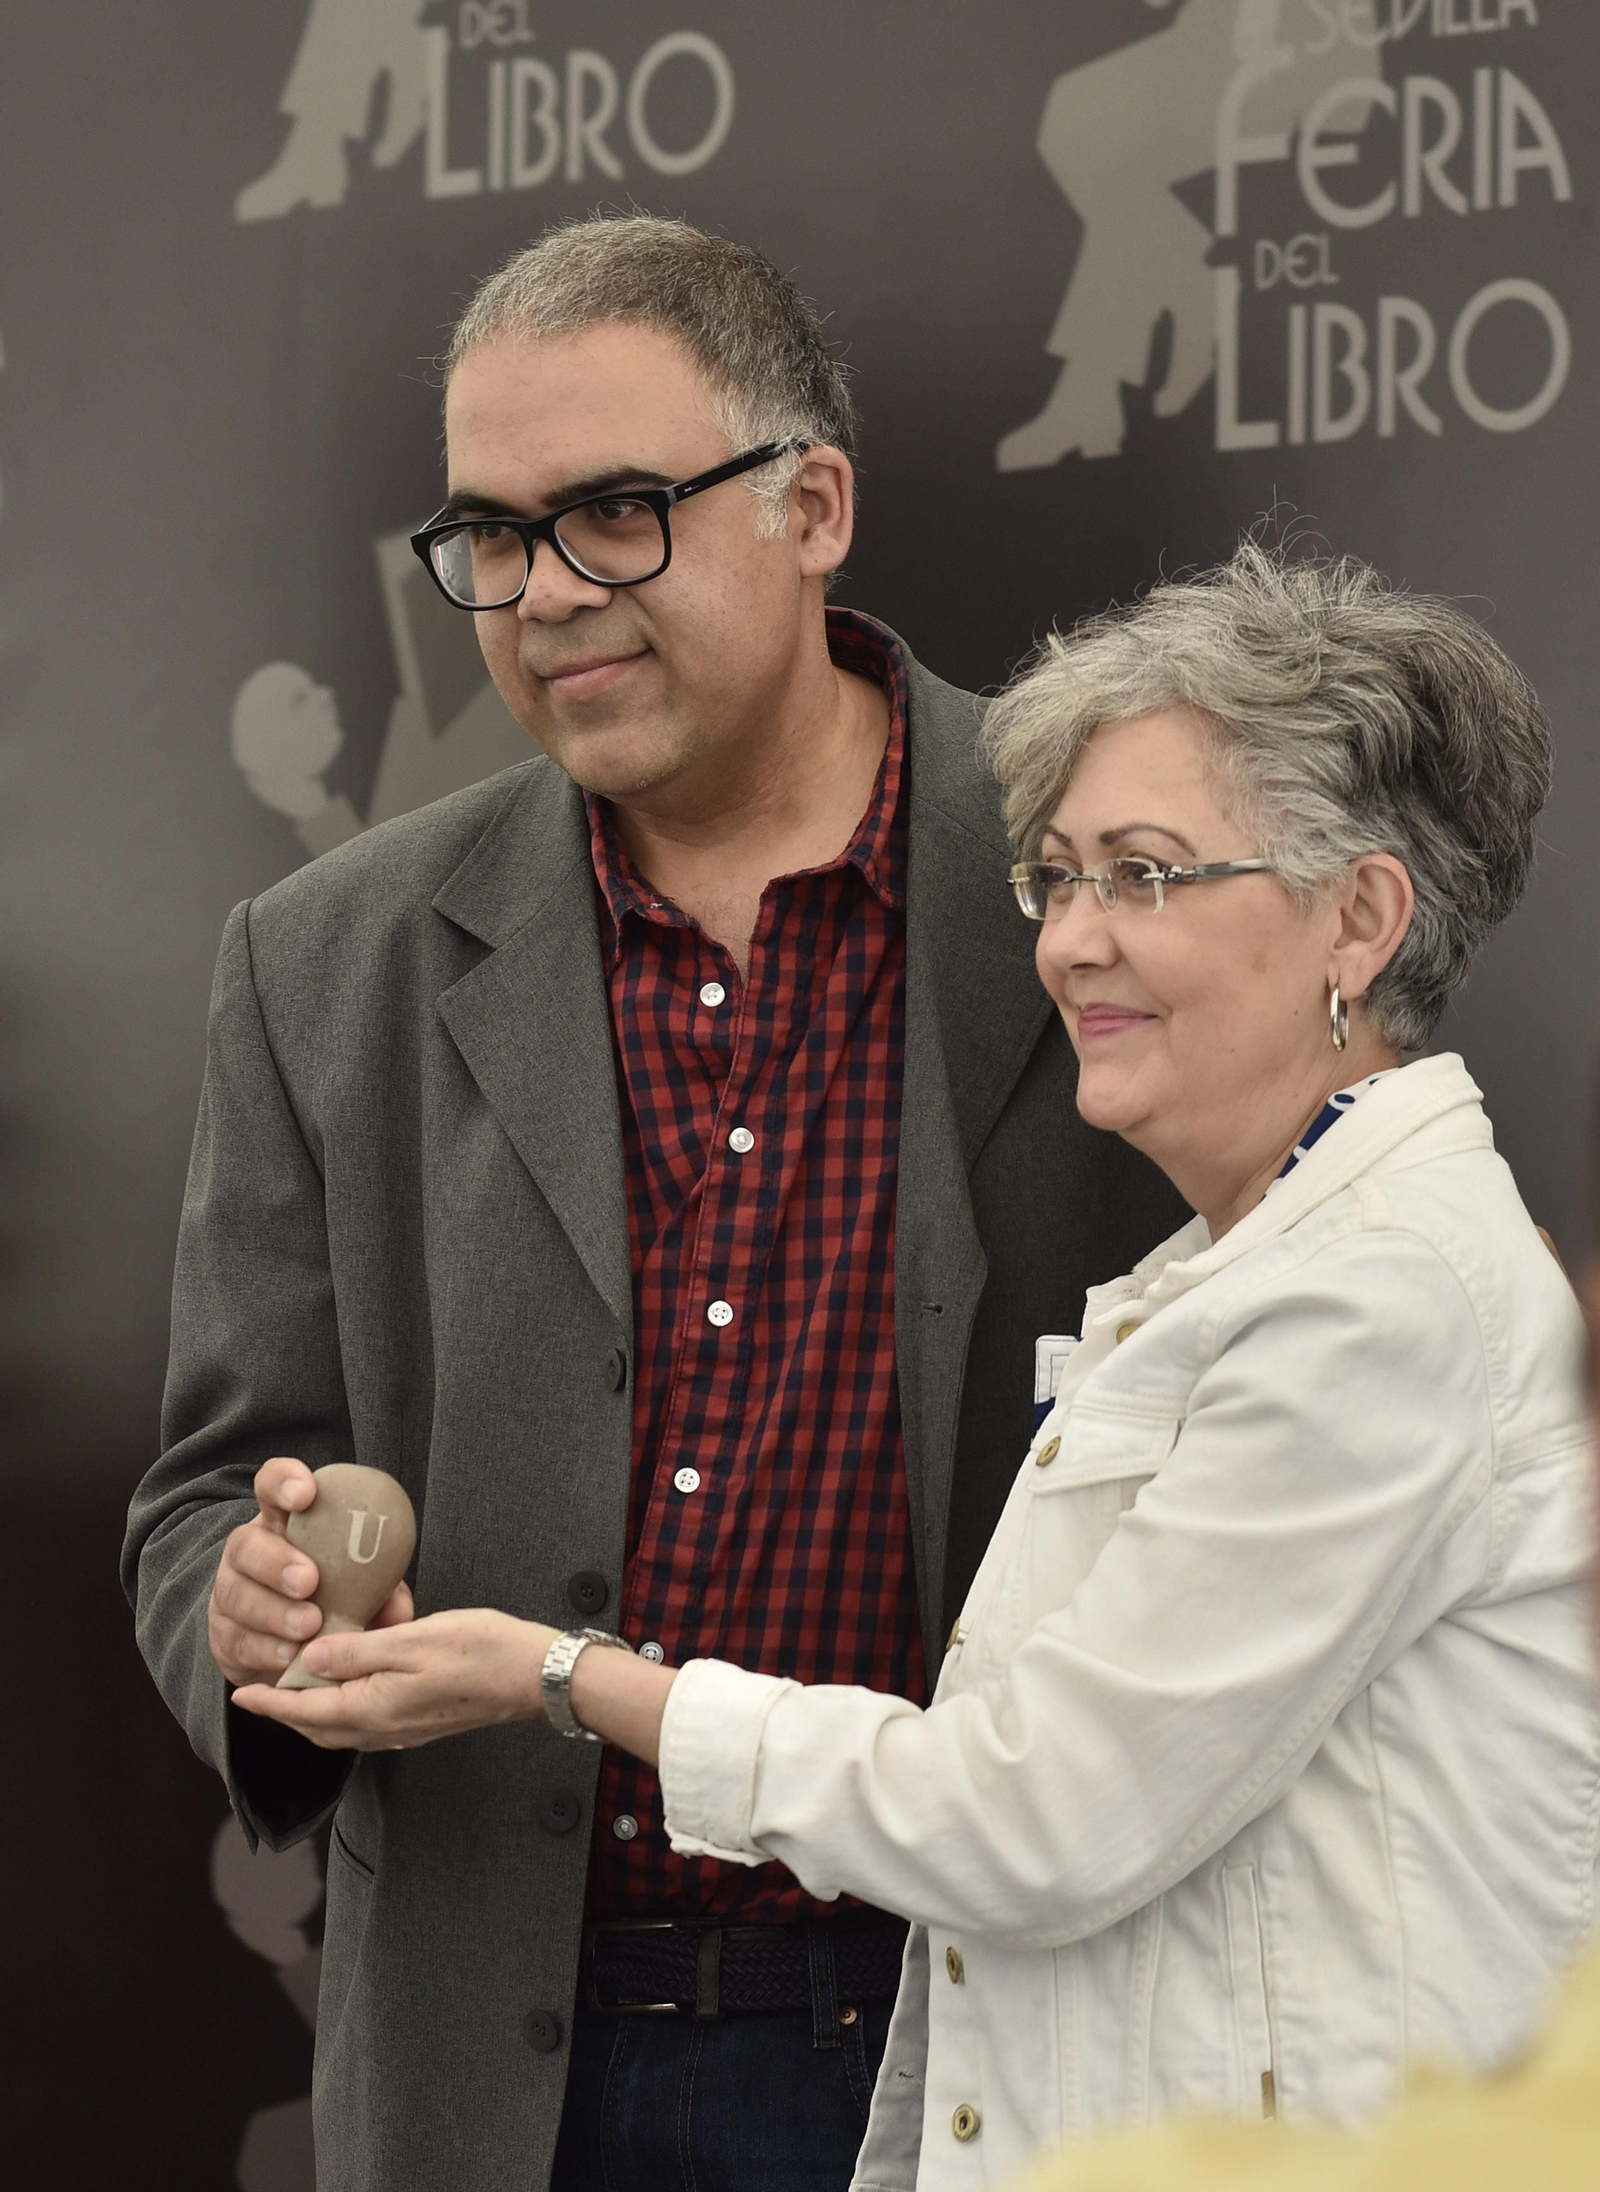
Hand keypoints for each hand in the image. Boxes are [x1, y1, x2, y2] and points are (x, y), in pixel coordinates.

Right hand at [208, 1456, 413, 1688]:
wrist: (288, 1649)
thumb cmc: (331, 1599)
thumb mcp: (358, 1587)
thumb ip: (379, 1589)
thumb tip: (398, 1606)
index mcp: (283, 1522)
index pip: (271, 1484)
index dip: (283, 1481)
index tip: (306, 1494)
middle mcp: (250, 1551)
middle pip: (246, 1543)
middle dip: (276, 1561)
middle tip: (309, 1581)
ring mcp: (231, 1592)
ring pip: (236, 1594)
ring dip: (274, 1611)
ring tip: (308, 1626)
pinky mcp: (223, 1635)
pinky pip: (237, 1639)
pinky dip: (265, 1648)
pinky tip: (288, 1655)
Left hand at [231, 1611, 557, 1751]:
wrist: (533, 1677)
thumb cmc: (479, 1651)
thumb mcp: (412, 1639)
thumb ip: (356, 1650)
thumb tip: (310, 1657)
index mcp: (373, 1709)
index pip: (304, 1711)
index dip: (270, 1702)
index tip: (240, 1695)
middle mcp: (383, 1730)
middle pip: (317, 1728)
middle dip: (286, 1713)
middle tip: (261, 1692)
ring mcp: (404, 1732)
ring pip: (340, 1729)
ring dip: (312, 1714)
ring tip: (297, 1689)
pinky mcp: (421, 1725)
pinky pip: (364, 1726)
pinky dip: (341, 1712)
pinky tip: (348, 1689)